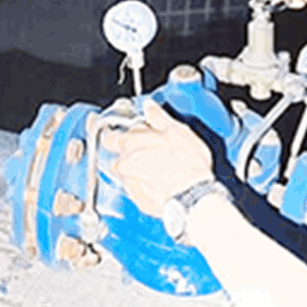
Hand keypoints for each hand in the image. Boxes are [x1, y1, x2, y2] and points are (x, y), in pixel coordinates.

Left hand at [104, 101, 213, 216]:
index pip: (113, 132)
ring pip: (122, 170)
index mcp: (129, 142)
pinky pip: (132, 187)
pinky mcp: (136, 199)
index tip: (127, 131)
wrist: (192, 197)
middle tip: (142, 148)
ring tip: (153, 166)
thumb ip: (158, 117)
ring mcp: (127, 182)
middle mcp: (123, 162)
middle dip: (122, 148)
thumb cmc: (187, 165)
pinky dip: (140, 183)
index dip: (121, 130)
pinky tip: (155, 181)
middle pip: (114, 153)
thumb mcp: (176, 131)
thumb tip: (149, 107)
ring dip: (131, 166)